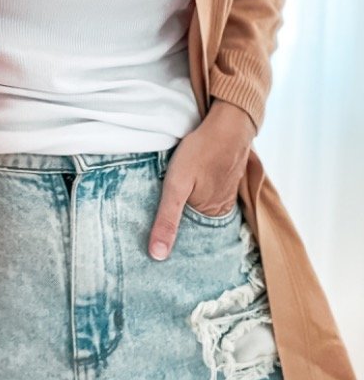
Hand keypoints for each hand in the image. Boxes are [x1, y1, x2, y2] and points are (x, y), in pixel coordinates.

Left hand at [148, 98, 255, 260]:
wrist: (227, 123)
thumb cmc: (200, 152)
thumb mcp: (176, 186)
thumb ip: (167, 219)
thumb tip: (157, 256)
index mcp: (212, 215)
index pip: (188, 237)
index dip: (171, 237)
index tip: (152, 242)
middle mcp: (222, 208)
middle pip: (195, 221)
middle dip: (178, 224)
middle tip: (154, 223)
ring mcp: (225, 190)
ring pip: (200, 205)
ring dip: (187, 206)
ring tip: (166, 207)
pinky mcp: (224, 175)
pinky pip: (207, 190)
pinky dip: (196, 191)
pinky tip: (187, 185)